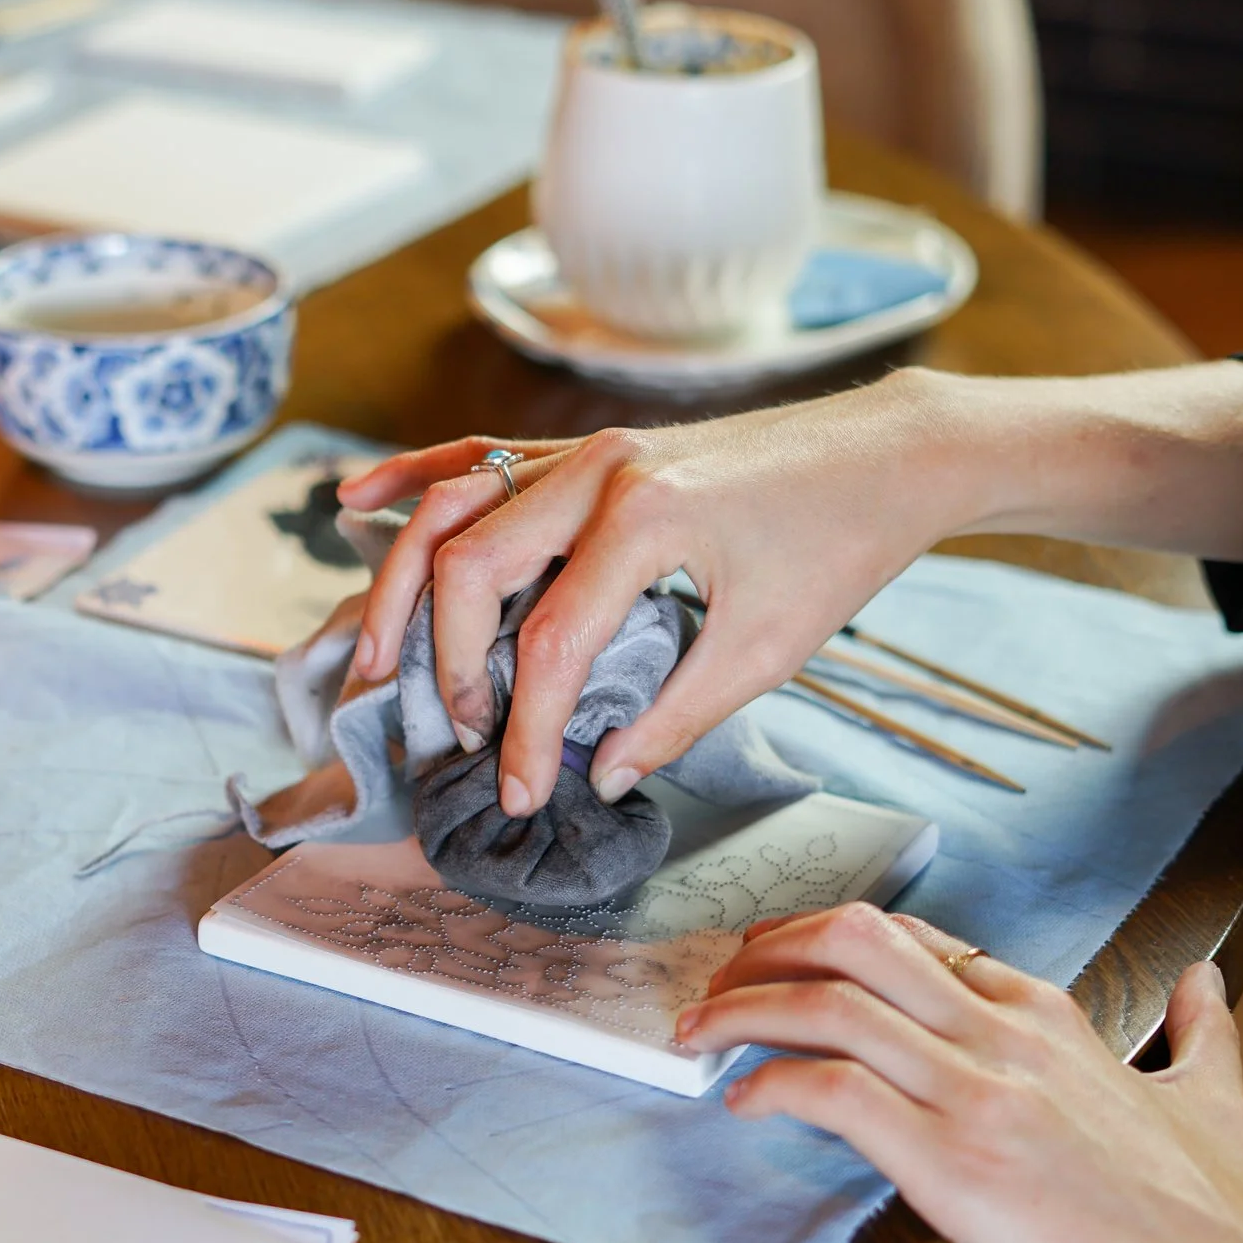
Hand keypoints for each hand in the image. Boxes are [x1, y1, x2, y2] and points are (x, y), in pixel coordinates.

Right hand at [334, 379, 960, 815]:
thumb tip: (597, 775)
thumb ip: (672, 717)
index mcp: (646, 520)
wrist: (887, 453)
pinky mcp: (587, 450)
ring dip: (403, 580)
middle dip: (449, 663)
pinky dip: (412, 477)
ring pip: (454, 504)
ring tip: (377, 655)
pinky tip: (355, 502)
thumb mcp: (767, 649)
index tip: (522, 792)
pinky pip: (477, 456)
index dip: (527, 731)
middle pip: (472, 566)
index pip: (549, 644)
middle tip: (460, 736)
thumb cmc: (838, 547)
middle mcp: (599, 472)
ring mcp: (586, 450)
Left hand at [676, 903, 1242, 1242]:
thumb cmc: (1222, 1229)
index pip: (920, 942)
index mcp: (1052, 1018)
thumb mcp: (1219, 1103)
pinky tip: (743, 1104)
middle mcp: (1006, 1036)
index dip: (837, 943)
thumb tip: (1206, 983)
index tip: (788, 960)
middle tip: (720, 977)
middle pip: (856, 941)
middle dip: (769, 946)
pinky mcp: (950, 1161)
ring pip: (828, 1003)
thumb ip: (1201, 1034)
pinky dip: (770, 1085)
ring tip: (699, 1033)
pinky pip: (831, 1091)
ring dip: (742, 1009)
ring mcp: (975, 1092)